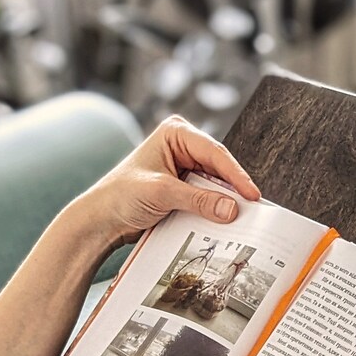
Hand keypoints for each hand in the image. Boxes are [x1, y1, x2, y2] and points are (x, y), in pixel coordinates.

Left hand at [71, 115, 261, 252]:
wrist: (102, 219)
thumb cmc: (121, 195)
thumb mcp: (162, 193)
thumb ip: (199, 200)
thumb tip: (232, 209)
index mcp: (176, 133)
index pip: (214, 152)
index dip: (236, 175)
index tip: (252, 195)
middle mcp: (182, 147)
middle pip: (219, 168)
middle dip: (233, 189)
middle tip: (253, 210)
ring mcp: (184, 169)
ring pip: (215, 185)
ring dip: (225, 202)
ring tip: (241, 219)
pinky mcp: (183, 190)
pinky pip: (207, 199)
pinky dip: (215, 210)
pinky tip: (225, 222)